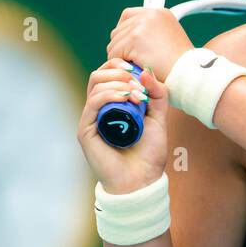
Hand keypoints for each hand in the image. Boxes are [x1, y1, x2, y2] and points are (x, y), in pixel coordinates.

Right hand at [76, 59, 169, 193]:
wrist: (142, 180)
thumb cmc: (148, 153)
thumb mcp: (159, 118)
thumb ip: (157, 95)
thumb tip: (145, 71)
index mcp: (112, 104)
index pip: (108, 74)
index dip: (120, 65)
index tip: (137, 68)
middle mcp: (98, 109)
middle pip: (98, 76)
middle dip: (118, 71)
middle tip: (137, 80)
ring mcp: (91, 119)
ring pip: (95, 86)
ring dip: (118, 83)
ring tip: (137, 94)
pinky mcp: (86, 131)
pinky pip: (92, 104)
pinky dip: (109, 95)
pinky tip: (125, 98)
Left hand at [106, 7, 194, 82]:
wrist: (187, 74)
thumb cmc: (179, 65)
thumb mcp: (168, 39)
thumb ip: (151, 33)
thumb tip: (130, 33)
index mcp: (159, 13)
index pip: (128, 15)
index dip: (125, 32)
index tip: (127, 45)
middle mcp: (150, 14)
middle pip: (119, 29)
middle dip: (122, 46)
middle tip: (132, 60)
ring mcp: (142, 25)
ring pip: (114, 42)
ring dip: (121, 56)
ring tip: (136, 65)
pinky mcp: (134, 38)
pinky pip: (114, 53)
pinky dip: (121, 64)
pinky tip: (133, 69)